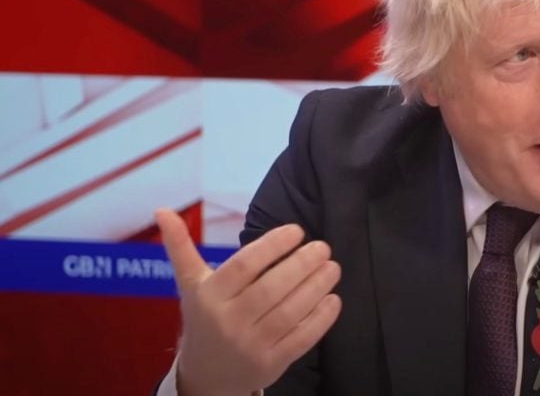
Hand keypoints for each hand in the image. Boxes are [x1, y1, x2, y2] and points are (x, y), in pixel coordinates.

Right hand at [155, 209, 341, 395]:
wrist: (206, 375)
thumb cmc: (205, 318)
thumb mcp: (190, 284)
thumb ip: (180, 247)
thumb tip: (161, 210)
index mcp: (209, 297)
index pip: (244, 265)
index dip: (273, 245)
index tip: (296, 231)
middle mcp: (228, 321)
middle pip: (272, 288)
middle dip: (302, 264)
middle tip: (323, 247)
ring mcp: (251, 345)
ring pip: (290, 312)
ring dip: (317, 287)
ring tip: (333, 267)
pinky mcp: (271, 363)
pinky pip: (302, 338)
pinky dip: (321, 318)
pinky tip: (333, 299)